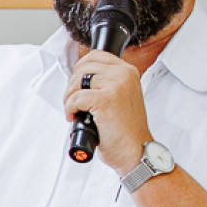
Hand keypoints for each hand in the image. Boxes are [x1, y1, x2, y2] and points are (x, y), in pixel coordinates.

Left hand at [64, 50, 151, 170]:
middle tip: (74, 102)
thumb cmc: (126, 130)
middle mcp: (124, 75)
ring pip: (76, 81)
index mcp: (128, 72)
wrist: (136, 151)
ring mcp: (116, 86)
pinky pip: (75, 98)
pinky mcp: (106, 100)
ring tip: (75, 110)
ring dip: (69, 97)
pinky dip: (70, 108)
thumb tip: (81, 78)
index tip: (78, 84)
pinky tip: (75, 117)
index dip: (81, 69)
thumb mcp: (122, 97)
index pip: (96, 55)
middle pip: (83, 67)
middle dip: (72, 85)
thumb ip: (107, 83)